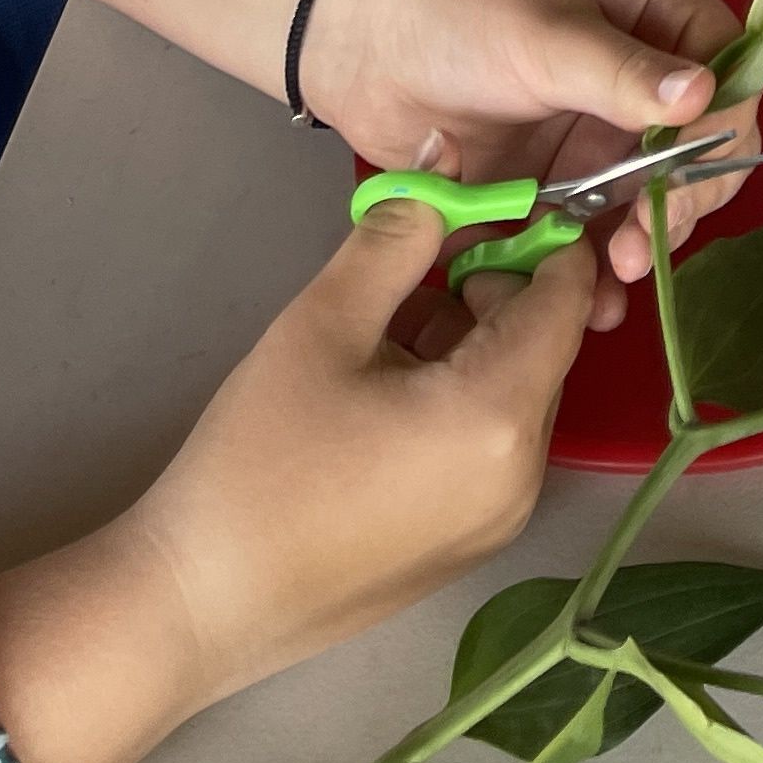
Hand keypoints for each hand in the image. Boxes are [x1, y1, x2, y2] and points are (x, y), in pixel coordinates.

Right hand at [119, 200, 593, 710]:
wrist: (196, 604)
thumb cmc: (260, 459)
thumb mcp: (326, 324)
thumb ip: (399, 235)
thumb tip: (449, 159)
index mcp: (500, 419)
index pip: (566, 301)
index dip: (536, 240)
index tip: (477, 211)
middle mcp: (525, 476)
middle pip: (541, 348)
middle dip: (488, 294)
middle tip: (406, 280)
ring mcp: (499, 523)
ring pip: (513, 395)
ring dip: (467, 346)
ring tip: (377, 341)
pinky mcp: (466, 548)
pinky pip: (490, 446)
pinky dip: (458, 401)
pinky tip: (378, 397)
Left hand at [295, 0, 758, 314]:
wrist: (350, 38)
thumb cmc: (455, 5)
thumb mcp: (542, 33)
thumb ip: (620, 73)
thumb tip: (704, 95)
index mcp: (651, 15)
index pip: (725, 76)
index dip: (721, 131)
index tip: (688, 181)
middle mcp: (632, 81)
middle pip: (691, 155)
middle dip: (678, 205)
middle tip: (639, 245)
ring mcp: (588, 137)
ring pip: (641, 206)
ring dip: (637, 247)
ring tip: (611, 284)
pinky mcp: (545, 186)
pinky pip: (583, 237)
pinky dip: (587, 272)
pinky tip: (584, 304)